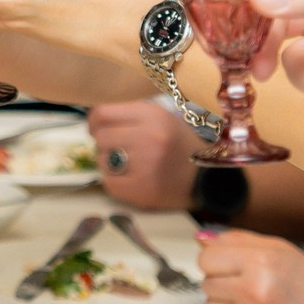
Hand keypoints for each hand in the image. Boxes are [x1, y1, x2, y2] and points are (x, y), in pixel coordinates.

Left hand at [85, 101, 199, 210]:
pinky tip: (131, 179)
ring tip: (129, 165)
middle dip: (105, 144)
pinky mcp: (142, 191)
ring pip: (102, 160)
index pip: (102, 113)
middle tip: (119, 149)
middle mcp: (149, 137)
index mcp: (153, 116)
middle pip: (101, 137)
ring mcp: (146, 166)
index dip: (94, 122)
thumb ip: (130, 115)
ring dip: (110, 163)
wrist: (210, 179)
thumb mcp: (161, 118)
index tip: (97, 128)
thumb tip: (94, 119)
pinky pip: (109, 183)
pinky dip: (115, 181)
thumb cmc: (181, 145)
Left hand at [197, 228, 303, 303]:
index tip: (233, 266)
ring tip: (256, 303)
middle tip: (253, 286)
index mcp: (261, 262)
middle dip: (224, 283)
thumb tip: (200, 240)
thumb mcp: (278, 249)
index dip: (218, 261)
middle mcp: (254, 290)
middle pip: (206, 283)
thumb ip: (236, 240)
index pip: (205, 259)